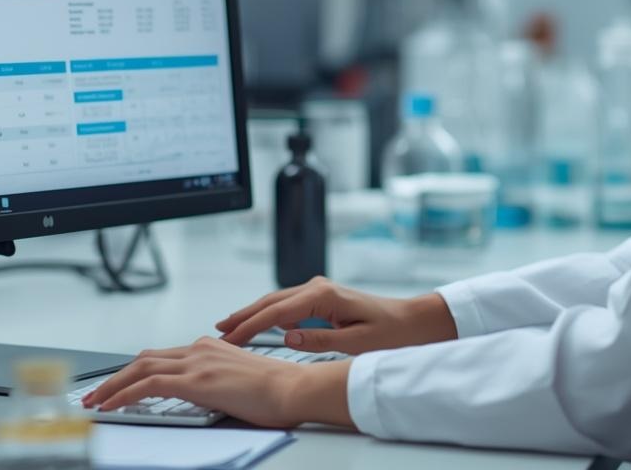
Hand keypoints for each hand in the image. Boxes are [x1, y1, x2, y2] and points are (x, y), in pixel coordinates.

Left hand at [82, 336, 352, 428]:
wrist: (295, 389)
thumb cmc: (277, 391)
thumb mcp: (240, 380)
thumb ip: (217, 381)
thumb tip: (206, 394)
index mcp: (210, 348)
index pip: (162, 357)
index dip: (135, 371)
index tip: (119, 385)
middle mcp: (200, 349)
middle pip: (144, 359)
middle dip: (115, 377)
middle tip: (95, 393)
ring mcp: (197, 363)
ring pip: (140, 369)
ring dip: (111, 386)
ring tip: (94, 402)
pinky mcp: (196, 381)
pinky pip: (148, 386)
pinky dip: (123, 395)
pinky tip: (112, 406)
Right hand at [215, 276, 456, 353]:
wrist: (412, 321)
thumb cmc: (391, 333)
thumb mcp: (356, 343)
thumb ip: (320, 340)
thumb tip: (287, 336)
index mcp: (324, 296)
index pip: (276, 312)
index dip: (249, 327)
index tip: (229, 339)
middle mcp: (318, 286)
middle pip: (270, 301)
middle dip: (243, 316)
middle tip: (217, 332)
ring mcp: (319, 289)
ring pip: (276, 300)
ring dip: (253, 313)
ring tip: (229, 328)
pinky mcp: (322, 296)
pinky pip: (287, 304)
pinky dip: (269, 313)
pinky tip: (258, 324)